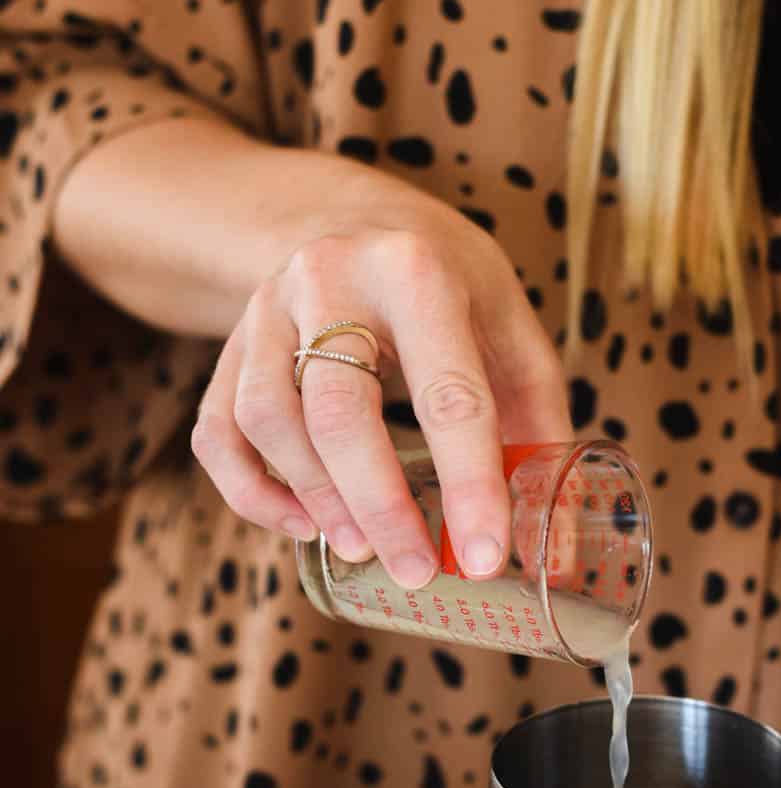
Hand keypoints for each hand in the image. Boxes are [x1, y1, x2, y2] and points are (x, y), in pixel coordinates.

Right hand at [191, 165, 571, 584]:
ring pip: (268, 419)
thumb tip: (556, 537)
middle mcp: (331, 278)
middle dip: (379, 504)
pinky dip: (251, 492)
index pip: (447, 393)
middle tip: (414, 570)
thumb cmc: (447, 285)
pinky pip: (218, 431)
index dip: (470, 483)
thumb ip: (538, 420)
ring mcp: (267, 309)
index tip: (484, 556)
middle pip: (339, 411)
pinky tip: (303, 525)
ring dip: (316, 498)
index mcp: (419, 272)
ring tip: (361, 547)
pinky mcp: (229, 342)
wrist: (356, 218)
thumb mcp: (508, 325)